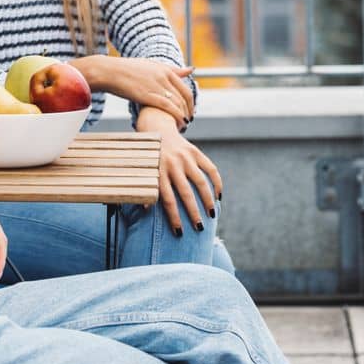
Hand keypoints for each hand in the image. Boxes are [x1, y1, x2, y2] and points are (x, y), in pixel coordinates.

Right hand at [85, 56, 195, 126]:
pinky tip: (177, 124)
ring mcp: (156, 85)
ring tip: (183, 126)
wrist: (110, 72)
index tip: (190, 112)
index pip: (186, 89)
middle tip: (188, 121)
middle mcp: (164, 77)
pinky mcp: (147, 95)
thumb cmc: (129, 69)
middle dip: (189, 111)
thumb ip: (172, 69)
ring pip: (177, 103)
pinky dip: (175, 115)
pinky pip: (167, 106)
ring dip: (183, 116)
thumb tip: (191, 69)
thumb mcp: (152, 65)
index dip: (191, 103)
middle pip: (184, 97)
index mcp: (166, 70)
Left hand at [135, 108, 223, 233]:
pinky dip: (217, 183)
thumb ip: (147, 189)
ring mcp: (186, 158)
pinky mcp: (196, 152)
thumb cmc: (151, 158)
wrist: (158, 130)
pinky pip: (211, 169)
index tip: (179, 233)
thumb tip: (145, 210)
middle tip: (199, 228)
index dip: (174, 218)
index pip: (167, 200)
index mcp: (158, 173)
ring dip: (208, 200)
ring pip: (200, 183)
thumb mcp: (146, 172)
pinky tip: (219, 196)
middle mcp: (173, 165)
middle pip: (185, 194)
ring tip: (212, 215)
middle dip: (193, 213)